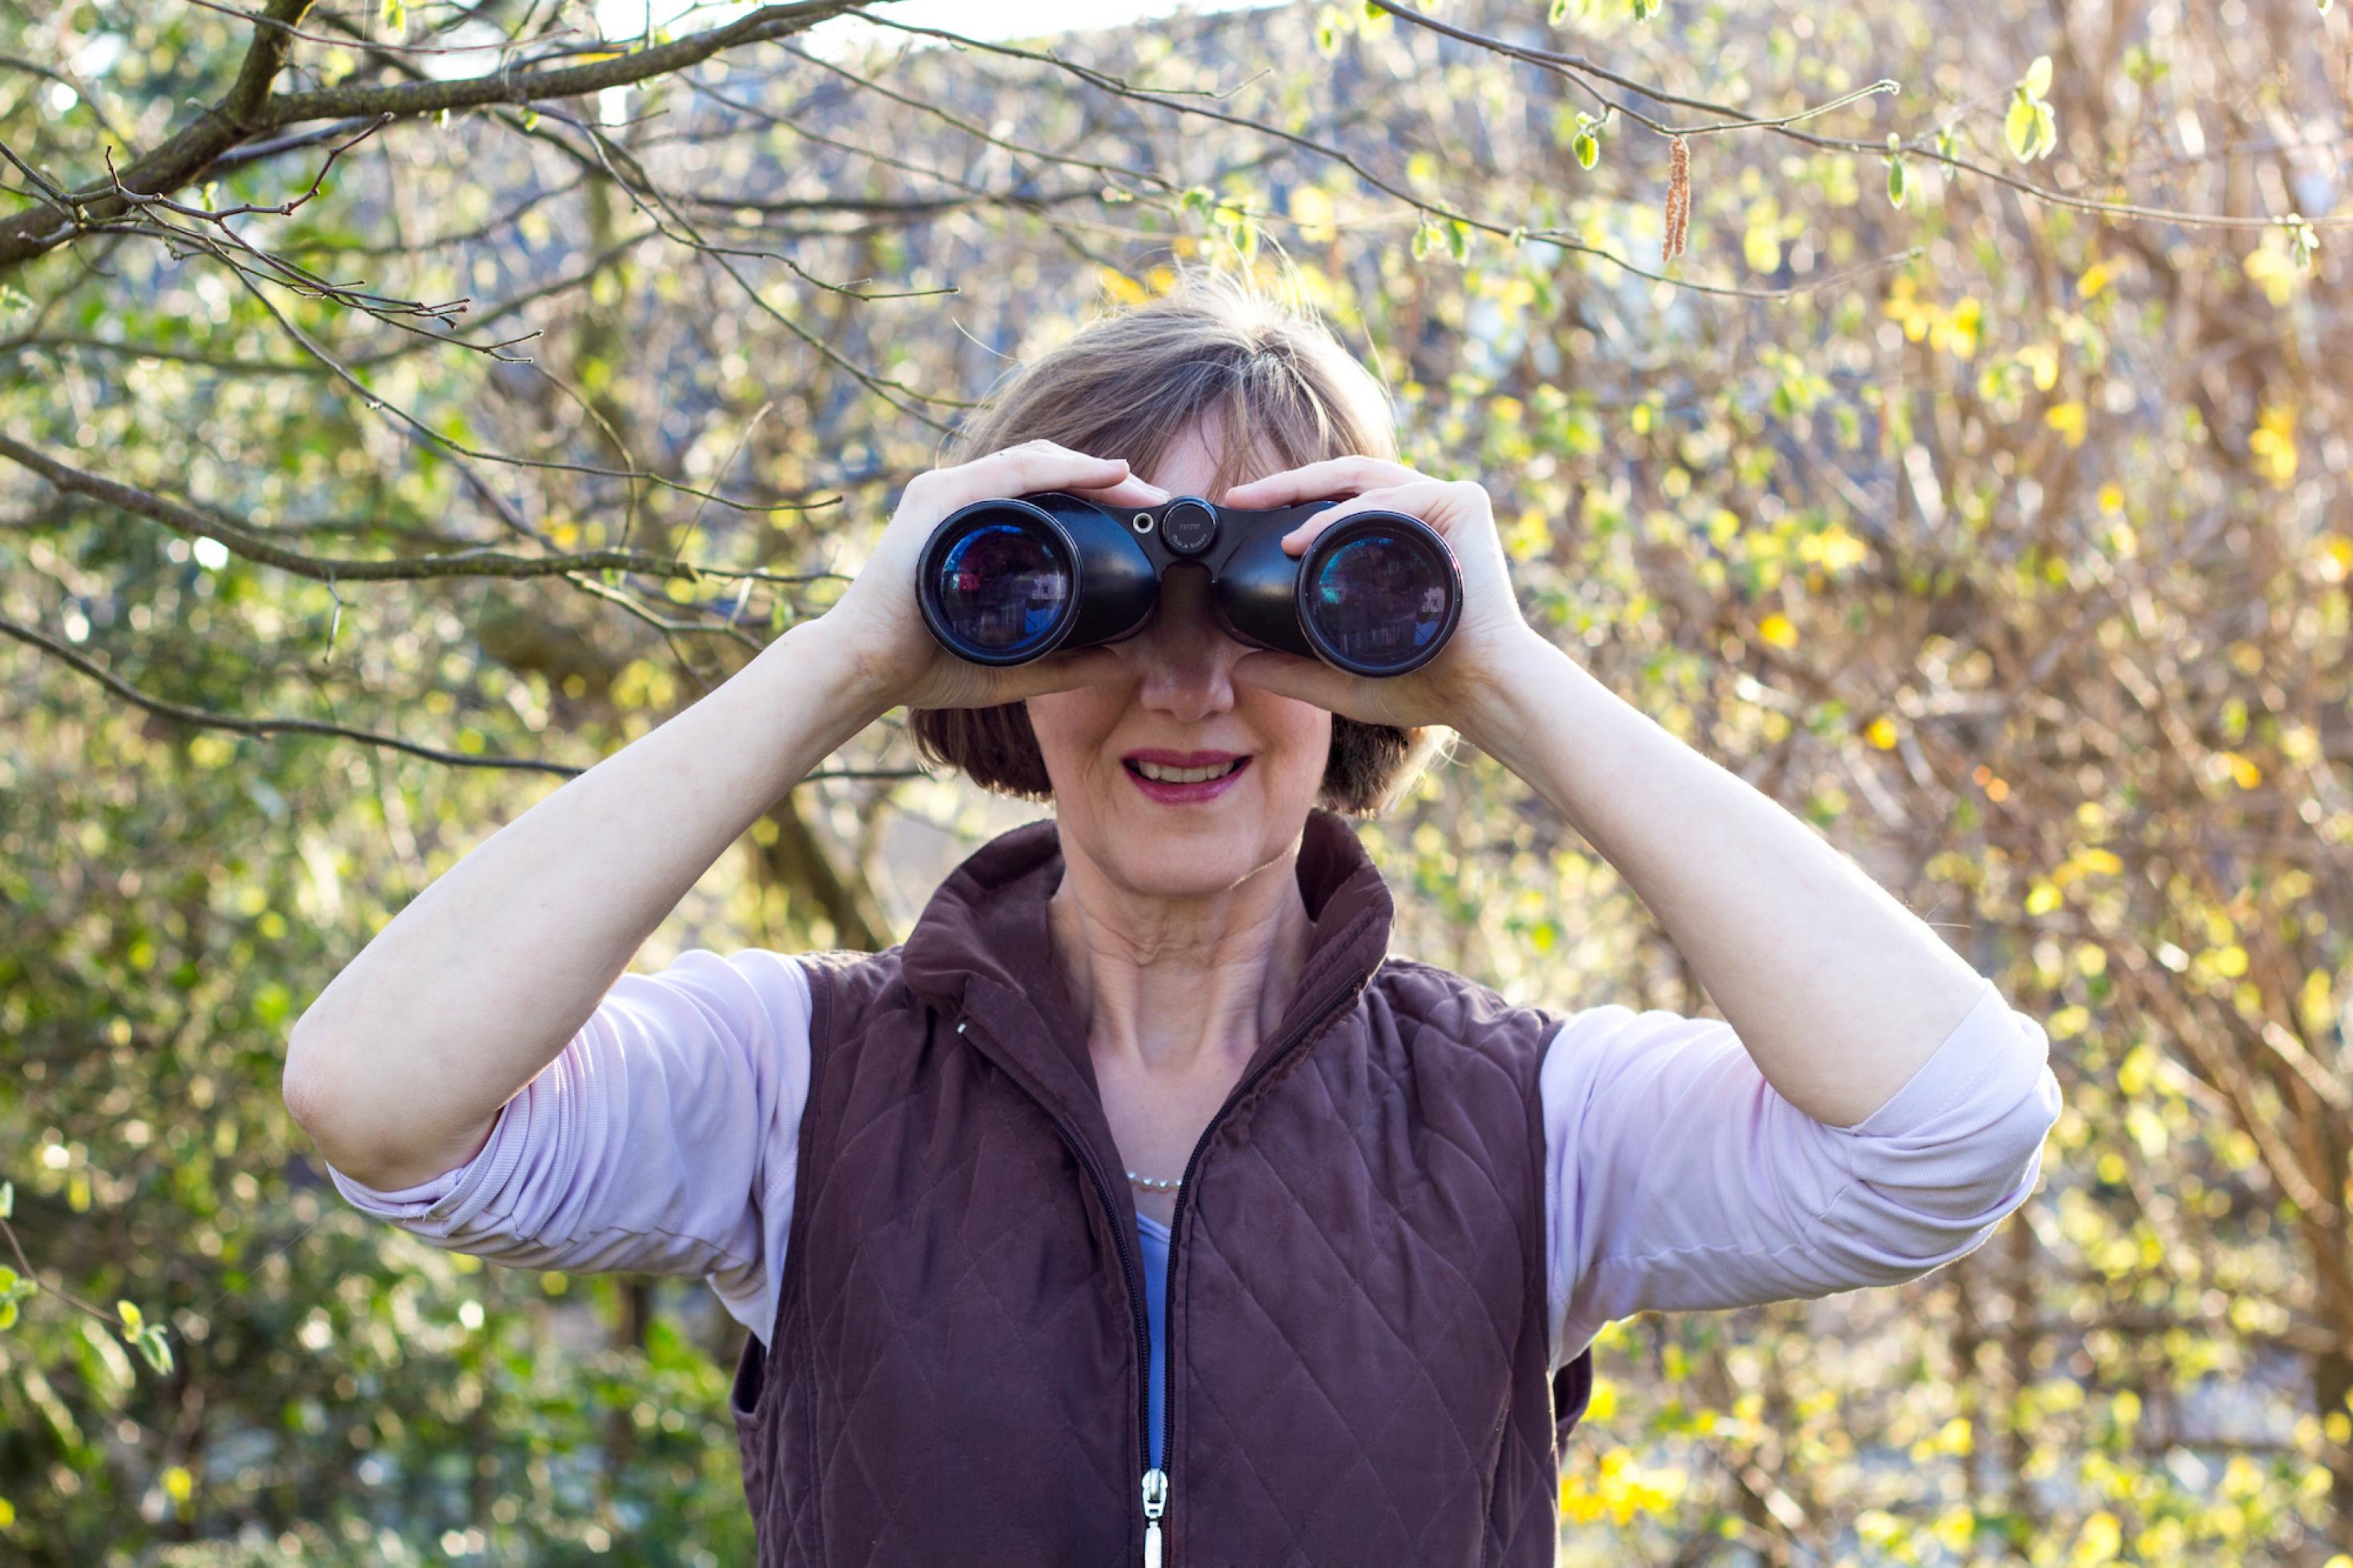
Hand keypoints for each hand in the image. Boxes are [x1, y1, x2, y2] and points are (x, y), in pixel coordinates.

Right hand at [817, 440, 1168, 711]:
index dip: (1099, 501)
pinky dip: (1064, 467)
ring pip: (1037, 462)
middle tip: (1157, 504)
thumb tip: (1126, 661)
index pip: (1046, 498)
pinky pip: (1014, 469)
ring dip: (1096, 471)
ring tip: (1142, 489)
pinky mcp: (940, 497)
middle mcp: (962, 503)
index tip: (1146, 523)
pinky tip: (1105, 474)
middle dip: (1108, 483)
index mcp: (975, 531)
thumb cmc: (923, 666)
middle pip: (1048, 473)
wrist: (863, 671)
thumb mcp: (1014, 665)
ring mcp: (948, 494)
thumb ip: (1068, 663)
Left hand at [1218, 457, 1542, 730]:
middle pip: (1345, 478)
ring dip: (1307, 490)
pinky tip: (1308, 535)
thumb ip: (1295, 672)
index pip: (1338, 501)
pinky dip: (1347, 512)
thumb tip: (1241, 669)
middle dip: (1286, 483)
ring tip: (1264, 514)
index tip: (1241, 511)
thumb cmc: (1429, 685)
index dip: (1289, 499)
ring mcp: (1444, 503)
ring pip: (1364, 477)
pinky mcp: (1464, 503)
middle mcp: (1423, 512)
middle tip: (1239, 497)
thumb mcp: (1343, 678)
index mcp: (1400, 538)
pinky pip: (1394, 496)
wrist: (1480, 691)